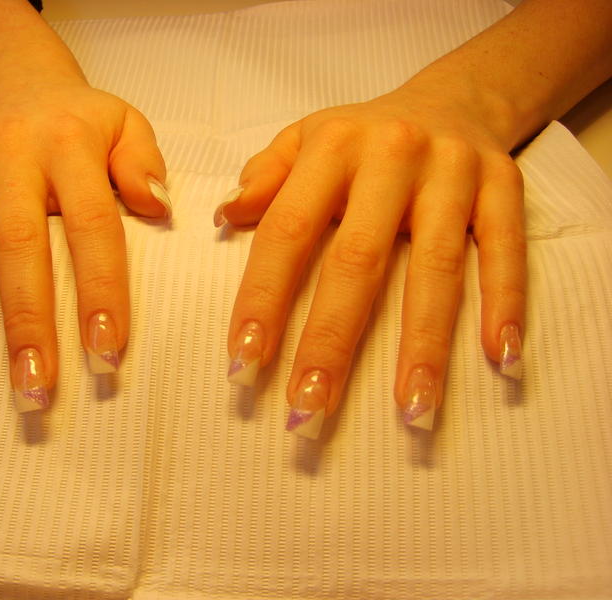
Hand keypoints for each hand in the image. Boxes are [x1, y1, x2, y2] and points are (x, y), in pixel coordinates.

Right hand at [0, 65, 167, 409]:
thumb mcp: (126, 123)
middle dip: (24, 322)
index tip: (106, 350)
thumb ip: (144, 164)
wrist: (15, 75)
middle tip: (33, 386)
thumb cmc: (79, 117)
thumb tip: (159, 207)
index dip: (99, 290)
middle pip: (17, 246)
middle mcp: (10, 154)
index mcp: (69, 145)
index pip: (91, 226)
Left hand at [218, 82, 524, 436]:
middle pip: (358, 260)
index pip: (287, 231)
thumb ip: (265, 176)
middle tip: (311, 408)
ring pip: (436, 266)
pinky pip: (504, 249)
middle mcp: (391, 156)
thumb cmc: (362, 136)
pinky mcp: (502, 185)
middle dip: (331, 341)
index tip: (244, 362)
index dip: (263, 298)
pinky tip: (499, 357)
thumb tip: (226, 216)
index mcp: (331, 148)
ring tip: (412, 410)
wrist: (450, 98)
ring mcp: (452, 171)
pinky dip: (505, 302)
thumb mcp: (305, 138)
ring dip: (423, 344)